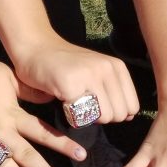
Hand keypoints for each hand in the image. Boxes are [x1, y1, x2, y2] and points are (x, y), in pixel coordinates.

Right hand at [12, 36, 139, 123]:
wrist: (35, 48)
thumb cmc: (66, 66)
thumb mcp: (98, 73)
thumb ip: (115, 92)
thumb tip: (130, 116)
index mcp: (117, 67)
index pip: (132, 107)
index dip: (114, 111)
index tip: (97, 102)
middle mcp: (107, 69)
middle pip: (119, 115)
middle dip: (101, 116)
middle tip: (83, 101)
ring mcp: (89, 75)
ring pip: (103, 117)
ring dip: (87, 117)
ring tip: (74, 99)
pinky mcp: (70, 84)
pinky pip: (80, 116)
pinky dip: (70, 115)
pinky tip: (62, 98)